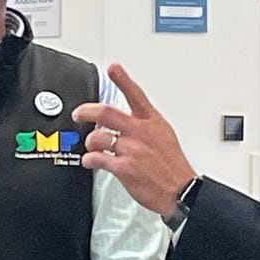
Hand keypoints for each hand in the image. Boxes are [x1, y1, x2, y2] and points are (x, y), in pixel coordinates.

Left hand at [72, 64, 195, 216]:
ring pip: (98, 137)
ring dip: (90, 142)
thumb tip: (127, 119)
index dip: (122, 80)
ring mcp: (132, 150)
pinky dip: (90, 160)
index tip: (113, 68)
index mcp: (152, 122)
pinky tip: (91, 161)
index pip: (135, 95)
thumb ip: (145, 124)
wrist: (180, 191)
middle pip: (107, 113)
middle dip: (87, 111)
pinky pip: (97, 159)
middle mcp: (140, 133)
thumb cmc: (172, 165)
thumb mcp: (164, 135)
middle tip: (79, 113)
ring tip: (91, 146)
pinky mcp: (124, 168)